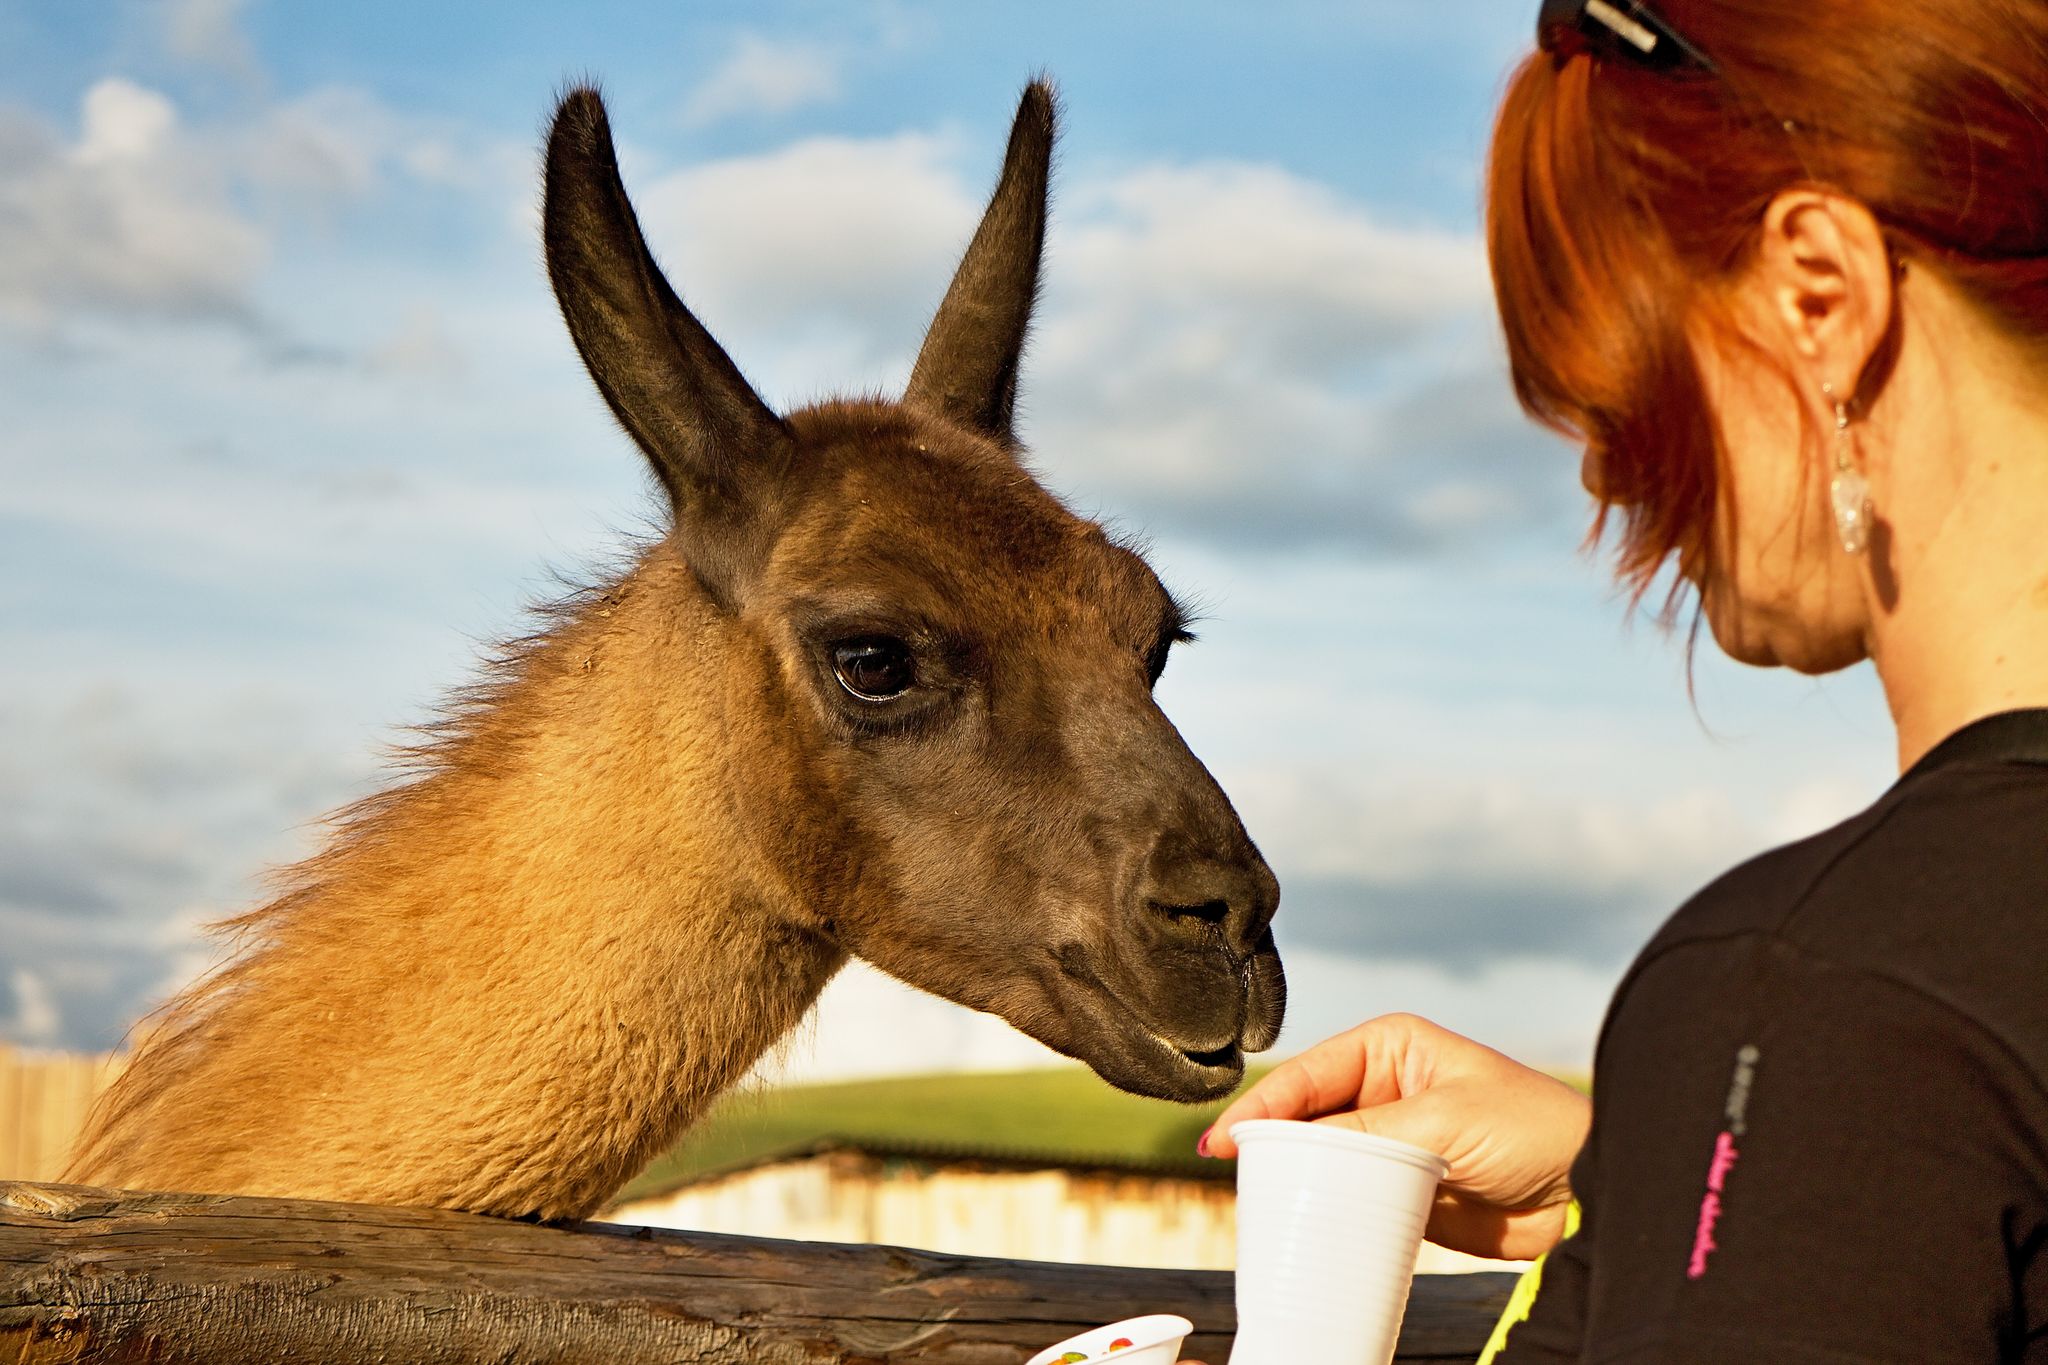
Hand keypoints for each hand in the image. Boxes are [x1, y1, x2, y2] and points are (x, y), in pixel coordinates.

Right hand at [1201, 1013, 1589, 1260]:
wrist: (1588, 1191)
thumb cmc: (1531, 1128)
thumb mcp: (1443, 1118)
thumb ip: (1365, 1131)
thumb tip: (1293, 1145)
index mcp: (1389, 1047)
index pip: (1308, 1074)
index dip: (1262, 1106)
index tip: (1225, 1138)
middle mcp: (1383, 1088)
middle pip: (1305, 1116)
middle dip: (1268, 1141)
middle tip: (1231, 1172)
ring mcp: (1390, 1140)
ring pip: (1321, 1158)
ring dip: (1292, 1177)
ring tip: (1255, 1199)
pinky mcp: (1401, 1188)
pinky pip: (1347, 1196)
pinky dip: (1322, 1208)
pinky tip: (1299, 1220)